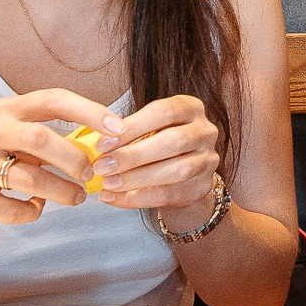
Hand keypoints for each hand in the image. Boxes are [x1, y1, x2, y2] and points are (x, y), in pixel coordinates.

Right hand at [0, 89, 112, 227]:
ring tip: (77, 197)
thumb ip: (50, 134)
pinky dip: (32, 211)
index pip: (53, 99)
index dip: (88, 111)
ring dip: (62, 191)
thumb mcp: (13, 134)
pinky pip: (11, 209)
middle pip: (40, 138)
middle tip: (92, 174)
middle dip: (74, 159)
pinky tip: (37, 206)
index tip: (118, 128)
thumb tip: (104, 143)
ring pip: (28, 178)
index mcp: (6, 109)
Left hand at [90, 94, 223, 214]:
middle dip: (133, 155)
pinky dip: (139, 198)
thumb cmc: (157, 141)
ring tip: (107, 184)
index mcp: (190, 107)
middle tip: (101, 167)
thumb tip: (97, 143)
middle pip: (173, 141)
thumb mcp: (147, 127)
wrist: (183, 172)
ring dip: (137, 178)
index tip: (102, 144)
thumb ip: (127, 131)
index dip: (132, 127)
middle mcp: (205, 131)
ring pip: (176, 170)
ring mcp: (209, 160)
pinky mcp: (203, 187)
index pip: (164, 112)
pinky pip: (170, 194)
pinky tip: (115, 198)